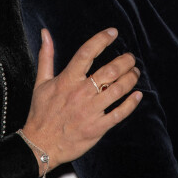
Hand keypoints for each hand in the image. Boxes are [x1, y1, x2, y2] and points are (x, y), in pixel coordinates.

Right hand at [22, 27, 141, 172]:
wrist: (40, 144)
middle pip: (110, 71)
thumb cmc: (40, 112)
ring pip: (117, 90)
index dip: (101, 40)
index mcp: (67, 80)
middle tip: (131, 58)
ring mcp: (90, 111)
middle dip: (125, 61)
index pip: (87, 53)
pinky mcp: (97, 127)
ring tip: (135, 73)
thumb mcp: (40, 82)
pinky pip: (119, 113)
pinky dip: (131, 103)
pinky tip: (137, 95)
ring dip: (130, 79)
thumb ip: (46, 56)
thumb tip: (45, 33)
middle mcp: (80, 93)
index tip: (113, 33)